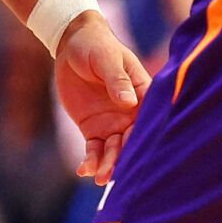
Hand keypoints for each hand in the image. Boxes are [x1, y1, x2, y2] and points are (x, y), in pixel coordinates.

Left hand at [55, 11, 150, 184]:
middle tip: (115, 174)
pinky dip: (91, 161)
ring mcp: (112, 123)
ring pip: (114, 150)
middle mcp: (131, 113)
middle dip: (126, 158)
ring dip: (109, 165)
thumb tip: (129, 102)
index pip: (149, 120)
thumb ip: (117, 80)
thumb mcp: (106, 58)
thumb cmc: (96, 45)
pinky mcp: (93, 128)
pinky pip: (94, 149)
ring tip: (100, 178)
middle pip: (132, 141)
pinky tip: (84, 170)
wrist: (72, 44)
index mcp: (143, 94)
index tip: (144, 156)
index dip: (147, 138)